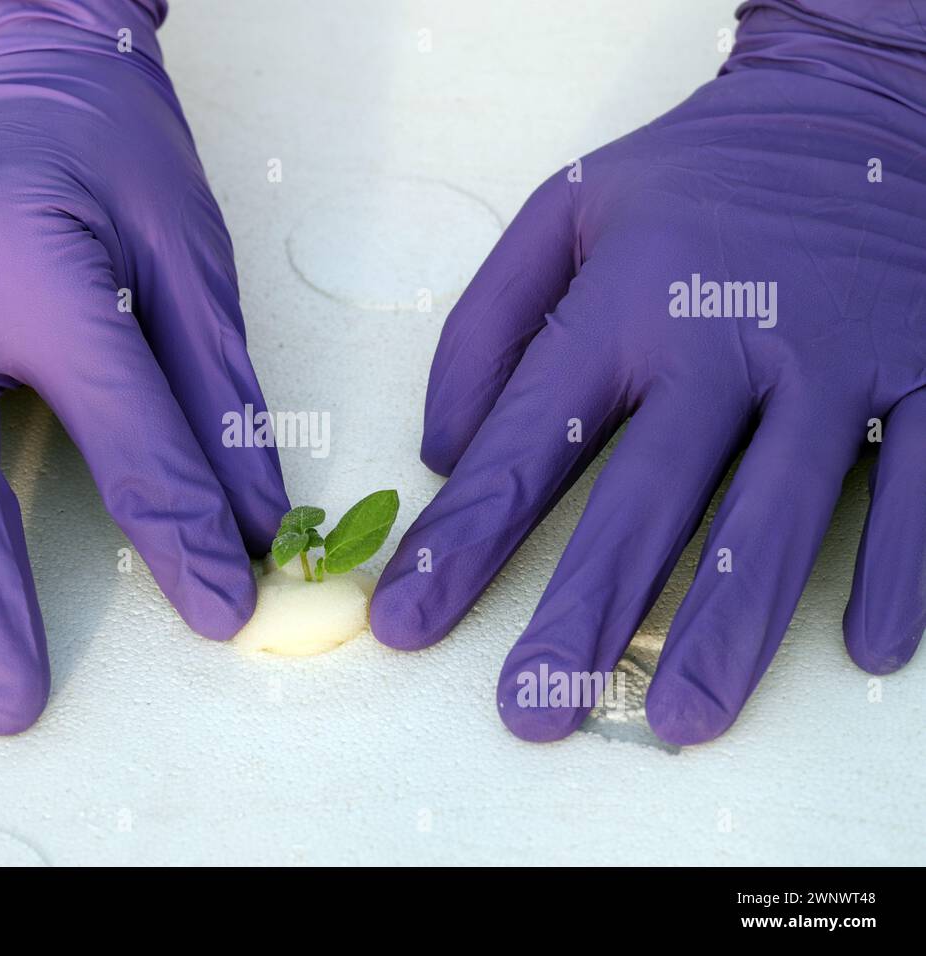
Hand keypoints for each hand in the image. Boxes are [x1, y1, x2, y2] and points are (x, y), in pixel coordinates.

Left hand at [370, 1, 925, 744]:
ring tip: (678, 718)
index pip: (525, 442)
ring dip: (729, 626)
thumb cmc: (697, 176)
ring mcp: (840, 357)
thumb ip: (487, 324)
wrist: (859, 101)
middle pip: (646, 500)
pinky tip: (866, 646)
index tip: (407, 623)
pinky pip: (924, 482)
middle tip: (534, 709)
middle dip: (583, 613)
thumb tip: (439, 449)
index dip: (461, 540)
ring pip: (780, 514)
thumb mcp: (562, 211)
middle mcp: (727, 336)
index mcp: (625, 299)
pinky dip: (903, 567)